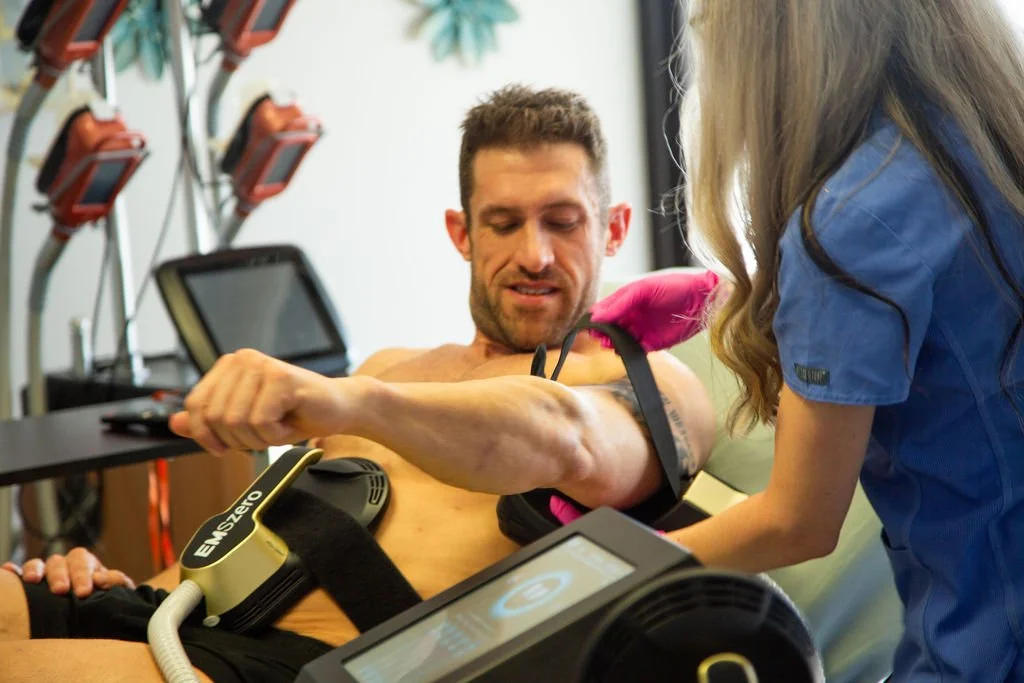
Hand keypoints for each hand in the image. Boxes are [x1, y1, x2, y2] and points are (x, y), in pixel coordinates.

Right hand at [1, 547, 133, 596]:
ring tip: (32, 581)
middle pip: (58, 562)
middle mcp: (64, 564)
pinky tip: (8, 570)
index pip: (81, 560)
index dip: (82, 574)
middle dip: (60, 575)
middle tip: (61, 590)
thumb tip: (104, 578)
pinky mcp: (31, 582)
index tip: (84, 592)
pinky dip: (14, 571)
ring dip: (35, 570)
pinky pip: (20, 573)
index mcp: (85, 562)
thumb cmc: (105, 597)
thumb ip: (116, 582)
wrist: (96, 608)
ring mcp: (46, 572)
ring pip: (38, 564)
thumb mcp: (117, 589)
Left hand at [169, 349, 363, 454]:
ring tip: (277, 427)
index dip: (205, 434)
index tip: (222, 446)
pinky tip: (289, 422)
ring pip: (236, 421)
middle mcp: (242, 359)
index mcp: (229, 366)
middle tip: (262, 435)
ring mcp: (262, 366)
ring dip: (258, 438)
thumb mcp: (245, 421)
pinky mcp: (281, 378)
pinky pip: (260, 421)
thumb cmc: (295, 413)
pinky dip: (275, 434)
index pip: (195, 406)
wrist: (339, 408)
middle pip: (215, 417)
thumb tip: (175, 423)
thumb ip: (210, 421)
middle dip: (237, 439)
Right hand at [589, 270, 721, 351]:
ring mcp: (641, 330)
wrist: (702, 300)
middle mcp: (632, 315)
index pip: (605, 309)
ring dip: (612, 343)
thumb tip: (597, 316)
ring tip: (609, 343)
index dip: (596, 317)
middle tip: (598, 336)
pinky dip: (626, 352)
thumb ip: (620, 302)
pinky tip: (623, 350)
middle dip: (602, 333)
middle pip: (610, 327)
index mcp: (628, 299)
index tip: (589, 325)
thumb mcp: (644, 289)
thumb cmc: (675, 287)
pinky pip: (634, 350)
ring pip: (620, 340)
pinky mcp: (652, 344)